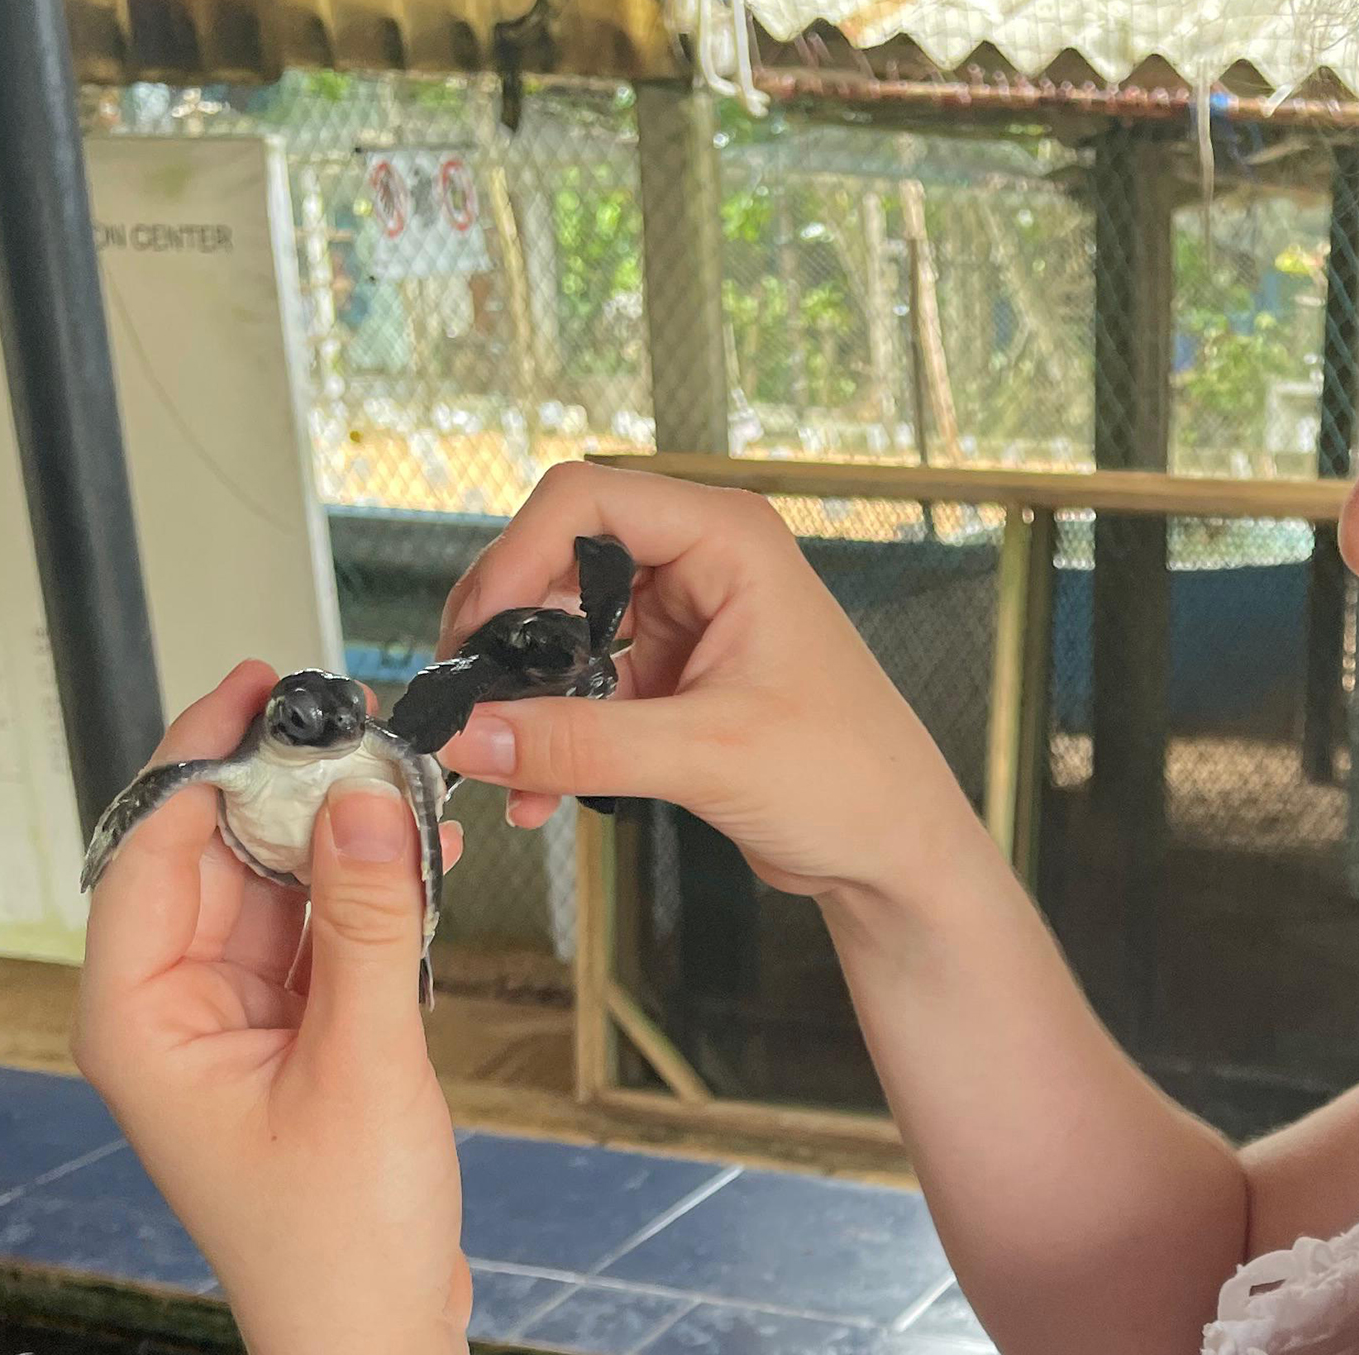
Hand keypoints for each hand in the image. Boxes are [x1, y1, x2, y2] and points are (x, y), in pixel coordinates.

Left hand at [70, 659, 489, 1354]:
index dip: (203, 761)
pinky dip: (372, 891)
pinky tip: (424, 852)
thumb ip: (370, 921)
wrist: (379, 1330)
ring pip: (281, 888)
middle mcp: (177, 1013)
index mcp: (141, 1022)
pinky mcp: (300, 1035)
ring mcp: (239, 1023)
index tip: (262, 691)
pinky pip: (328, 931)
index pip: (151, 854)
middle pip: (216, 859)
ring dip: (340, 836)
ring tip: (403, 775)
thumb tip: (364, 799)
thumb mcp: (364, 1062)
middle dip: (284, 787)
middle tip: (353, 718)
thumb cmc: (337, 1240)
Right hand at [430, 459, 990, 899]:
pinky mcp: (675, 680)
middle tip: (462, 697)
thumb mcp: (707, 754)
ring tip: (489, 756)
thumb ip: (580, 743)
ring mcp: (688, 622)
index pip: (587, 499)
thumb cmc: (851, 778)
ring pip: (564, 631)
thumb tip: (466, 735)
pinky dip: (552, 734)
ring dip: (524, 693)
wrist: (895, 850)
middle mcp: (705, 566)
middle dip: (505, 629)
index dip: (515, 556)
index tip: (474, 633)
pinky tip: (532, 794)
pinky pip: (585, 690)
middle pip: (560, 559)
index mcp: (730, 539)